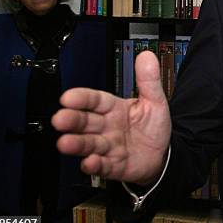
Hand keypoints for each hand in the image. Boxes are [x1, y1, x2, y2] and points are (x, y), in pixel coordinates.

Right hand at [52, 51, 171, 185]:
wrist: (162, 153)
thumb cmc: (152, 126)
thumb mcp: (155, 100)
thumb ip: (149, 80)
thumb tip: (147, 56)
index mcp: (114, 108)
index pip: (95, 100)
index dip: (82, 98)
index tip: (68, 97)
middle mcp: (106, 127)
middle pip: (86, 122)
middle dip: (72, 120)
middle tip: (59, 119)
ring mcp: (108, 147)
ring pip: (89, 144)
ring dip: (76, 144)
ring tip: (65, 143)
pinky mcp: (113, 165)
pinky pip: (103, 166)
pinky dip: (94, 165)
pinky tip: (89, 162)